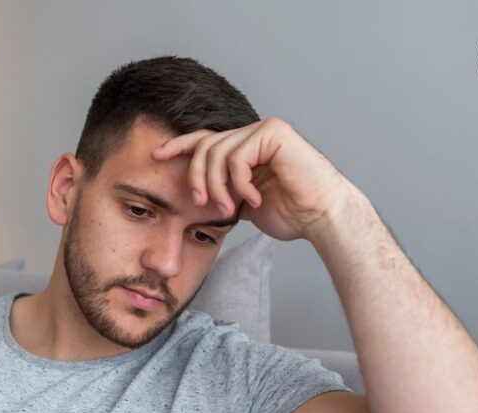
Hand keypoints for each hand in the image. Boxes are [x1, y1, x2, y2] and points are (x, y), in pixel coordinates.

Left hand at [151, 117, 354, 240]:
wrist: (321, 217)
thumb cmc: (292, 213)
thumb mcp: (244, 202)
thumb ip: (224, 190)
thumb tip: (198, 192)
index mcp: (247, 146)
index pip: (205, 139)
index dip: (178, 145)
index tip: (155, 155)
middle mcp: (254, 133)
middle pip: (205, 145)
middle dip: (197, 177)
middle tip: (201, 204)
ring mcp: (265, 130)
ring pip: (218, 152)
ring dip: (218, 186)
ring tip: (228, 209)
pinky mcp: (273, 134)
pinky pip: (237, 157)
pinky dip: (239, 183)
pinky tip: (253, 199)